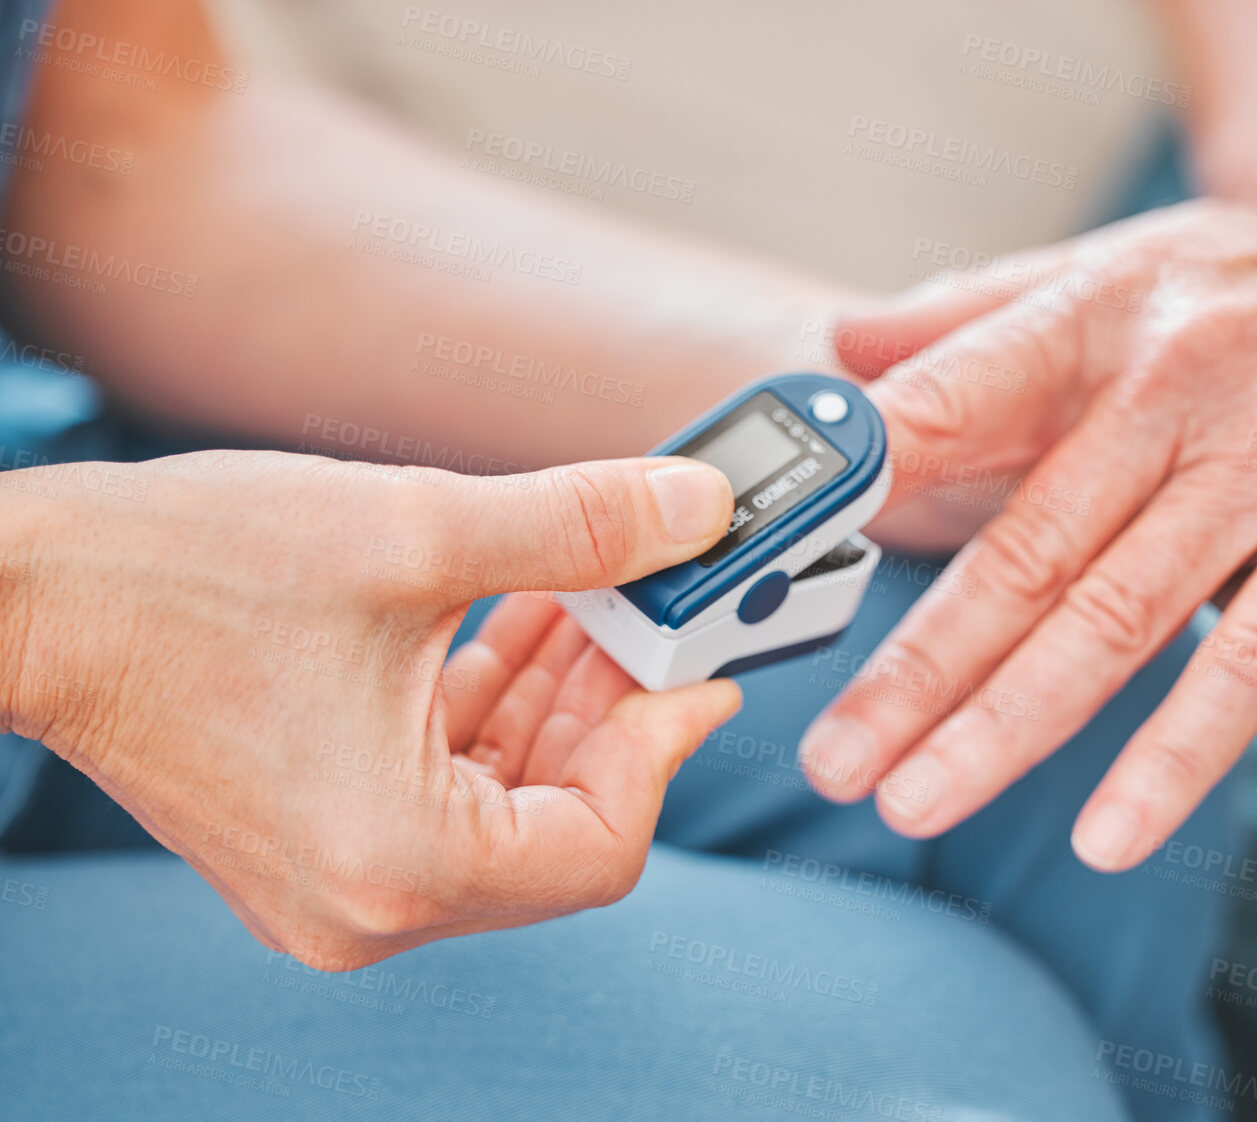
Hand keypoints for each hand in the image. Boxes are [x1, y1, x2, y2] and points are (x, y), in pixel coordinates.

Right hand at [0, 450, 739, 968]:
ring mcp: (336, 881)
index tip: (707, 668)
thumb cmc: (185, 573)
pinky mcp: (312, 841)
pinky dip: (488, 709)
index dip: (668, 748)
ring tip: (596, 594)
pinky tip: (522, 616)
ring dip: (556, 698)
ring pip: (501, 800)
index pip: (601, 845)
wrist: (24, 596)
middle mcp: (368, 904)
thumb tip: (697, 505)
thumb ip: (577, 527)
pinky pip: (440, 789)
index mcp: (400, 864)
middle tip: (660, 611)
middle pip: (557, 823)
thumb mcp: (413, 534)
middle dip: (615, 707)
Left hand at [801, 143, 1256, 870]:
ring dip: (1009, 724)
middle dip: (915, 664)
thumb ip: (986, 316)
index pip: (959, 397)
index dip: (864, 477)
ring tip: (915, 801)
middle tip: (832, 756)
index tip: (781, 558)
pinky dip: (1181, 751)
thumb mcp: (1138, 265)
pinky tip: (1110, 831)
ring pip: (1119, 613)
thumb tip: (841, 346)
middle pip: (1023, 546)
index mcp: (1108, 311)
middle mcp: (1182, 375)